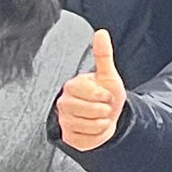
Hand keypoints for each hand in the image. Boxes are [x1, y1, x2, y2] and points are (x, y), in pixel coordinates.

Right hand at [55, 26, 125, 149]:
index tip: (104, 95)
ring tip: (98, 117)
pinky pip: (87, 138)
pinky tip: (93, 129)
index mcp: (72, 85)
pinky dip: (96, 135)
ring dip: (102, 122)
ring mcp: (64, 120)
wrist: (108, 120)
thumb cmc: (106, 97)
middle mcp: (63, 102)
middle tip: (102, 107)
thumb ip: (103, 55)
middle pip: (90, 109)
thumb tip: (101, 33)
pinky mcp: (67, 136)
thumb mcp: (108, 76)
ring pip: (90, 124)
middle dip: (104, 110)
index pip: (91, 92)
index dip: (104, 95)